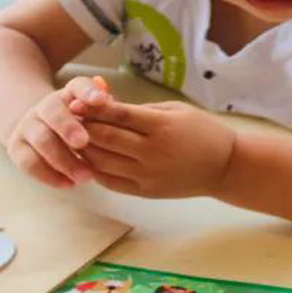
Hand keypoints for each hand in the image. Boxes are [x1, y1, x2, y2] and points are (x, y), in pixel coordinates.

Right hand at [5, 76, 111, 187]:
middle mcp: (45, 106)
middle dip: (68, 127)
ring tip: (86, 177)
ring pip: (41, 140)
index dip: (88, 91)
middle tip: (83, 142)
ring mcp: (28, 126)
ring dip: (64, 160)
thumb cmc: (79, 123)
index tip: (101, 100)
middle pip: (53, 111)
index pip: (77, 85)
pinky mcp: (17, 148)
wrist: (39, 128)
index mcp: (68, 93)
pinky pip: (29, 162)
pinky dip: (49, 175)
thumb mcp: (92, 113)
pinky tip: (68, 184)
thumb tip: (108, 101)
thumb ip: (104, 108)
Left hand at [79, 100, 236, 197]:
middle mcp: (151, 152)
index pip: (118, 116)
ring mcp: (148, 174)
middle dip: (82, 127)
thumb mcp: (176, 110)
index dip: (93, 108)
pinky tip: (87, 160)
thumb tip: (106, 106)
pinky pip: (112, 182)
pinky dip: (95, 170)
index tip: (75, 101)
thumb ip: (141, 110)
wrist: (225, 166)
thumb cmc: (202, 131)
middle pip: (105, 139)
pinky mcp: (146, 191)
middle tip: (66, 118)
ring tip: (71, 139)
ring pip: (103, 162)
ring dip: (84, 150)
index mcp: (161, 126)